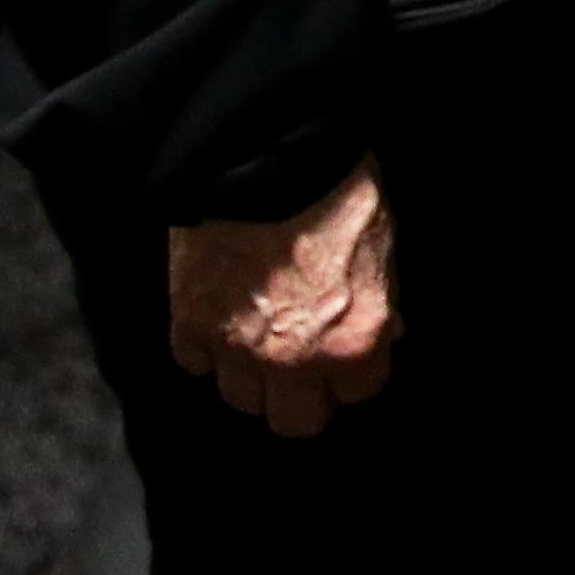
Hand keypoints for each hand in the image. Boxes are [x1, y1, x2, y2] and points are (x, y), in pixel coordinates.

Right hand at [166, 168, 396, 437]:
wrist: (266, 151)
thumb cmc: (337, 191)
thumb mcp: (383, 250)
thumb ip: (381, 305)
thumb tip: (384, 334)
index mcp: (354, 341)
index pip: (357, 394)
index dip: (352, 371)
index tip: (345, 354)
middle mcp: (295, 358)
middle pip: (294, 423)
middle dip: (301, 397)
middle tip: (301, 368)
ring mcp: (237, 346)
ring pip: (240, 399)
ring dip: (250, 375)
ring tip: (258, 338)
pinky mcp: (190, 323)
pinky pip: (194, 363)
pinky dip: (206, 346)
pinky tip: (222, 318)